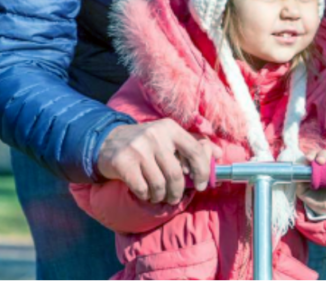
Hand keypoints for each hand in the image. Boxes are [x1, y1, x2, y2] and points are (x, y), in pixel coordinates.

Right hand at [96, 120, 217, 203]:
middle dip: (177, 191)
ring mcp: (138, 148)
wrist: (106, 142)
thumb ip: (192, 145)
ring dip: (161, 196)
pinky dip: (146, 195)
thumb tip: (219, 154)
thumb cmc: (145, 143)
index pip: (195, 151)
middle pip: (176, 173)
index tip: (200, 185)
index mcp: (170, 128)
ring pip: (159, 184)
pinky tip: (145, 193)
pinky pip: (142, 188)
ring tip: (158, 195)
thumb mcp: (168, 137)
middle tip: (174, 197)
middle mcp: (155, 135)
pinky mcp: (122, 162)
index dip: (202, 171)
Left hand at [297, 148, 325, 215]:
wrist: (325, 207)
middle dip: (322, 154)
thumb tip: (301, 177)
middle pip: (322, 153)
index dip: (311, 154)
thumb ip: (300, 185)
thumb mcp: (303, 192)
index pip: (311, 156)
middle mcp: (322, 164)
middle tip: (321, 161)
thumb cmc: (312, 198)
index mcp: (312, 168)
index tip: (310, 159)